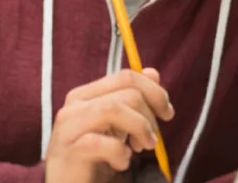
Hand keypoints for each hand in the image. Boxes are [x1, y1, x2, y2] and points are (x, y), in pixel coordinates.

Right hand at [45, 68, 174, 182]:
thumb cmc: (93, 158)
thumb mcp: (118, 126)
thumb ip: (132, 99)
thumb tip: (153, 73)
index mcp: (86, 94)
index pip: (127, 77)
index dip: (154, 92)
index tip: (167, 113)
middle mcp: (75, 105)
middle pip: (126, 92)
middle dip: (149, 116)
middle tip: (151, 141)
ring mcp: (69, 127)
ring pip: (113, 109)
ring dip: (139, 129)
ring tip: (142, 149)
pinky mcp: (70, 150)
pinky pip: (101, 142)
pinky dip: (120, 153)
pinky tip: (121, 164)